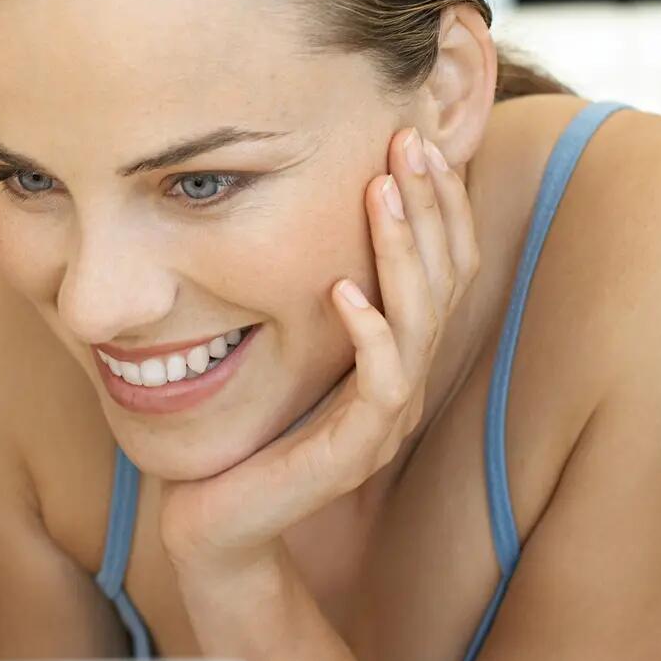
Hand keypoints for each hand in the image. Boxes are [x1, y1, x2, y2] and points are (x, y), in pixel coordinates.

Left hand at [158, 127, 478, 576]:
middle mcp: (403, 381)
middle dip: (428, 204)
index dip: (435, 201)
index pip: (439, 262)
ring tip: (381, 192)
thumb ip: (301, 288)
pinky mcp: (354, 453)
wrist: (216, 526)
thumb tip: (292, 205)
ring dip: (402, 251)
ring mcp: (384, 420)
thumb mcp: (276, 343)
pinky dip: (369, 333)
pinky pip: (381, 386)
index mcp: (395, 351)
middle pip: (445, 279)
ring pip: (420, 321)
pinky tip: (345, 290)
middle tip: (408, 139)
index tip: (413, 134)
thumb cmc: (242, 428)